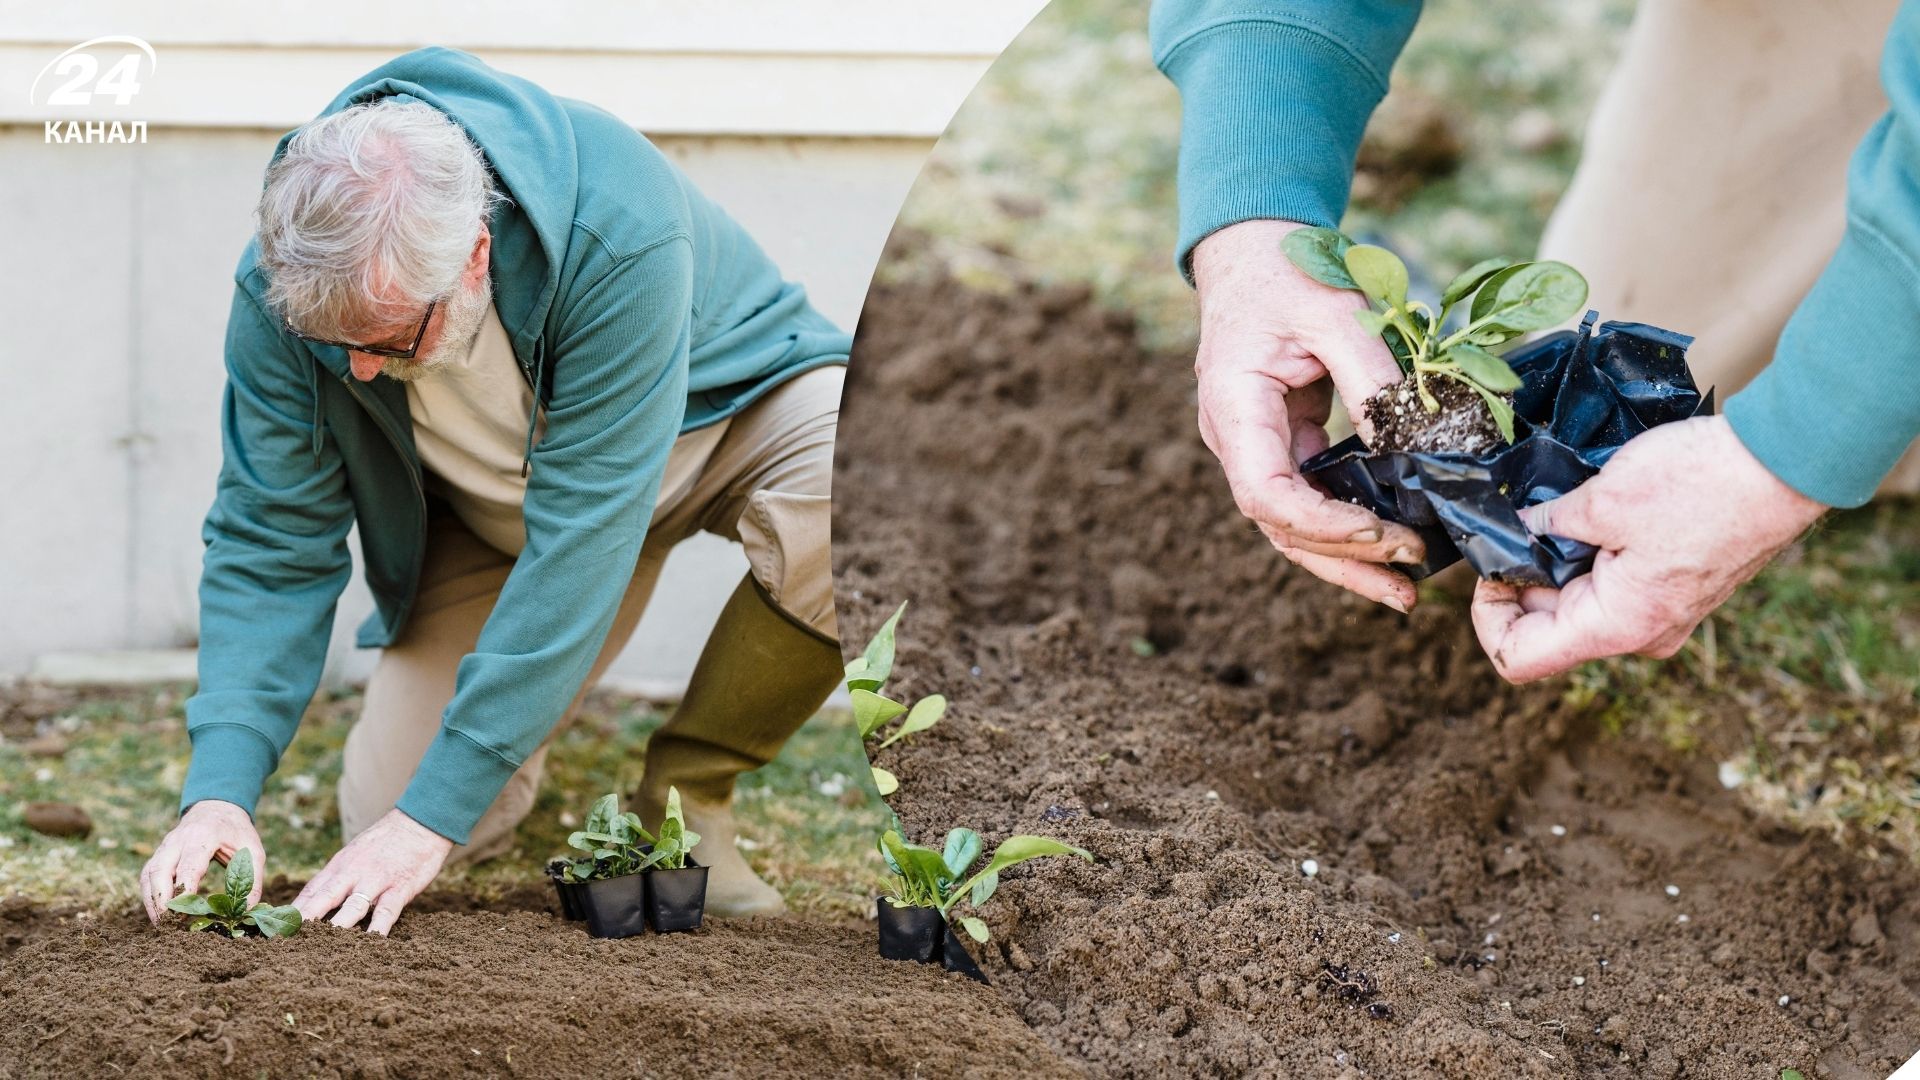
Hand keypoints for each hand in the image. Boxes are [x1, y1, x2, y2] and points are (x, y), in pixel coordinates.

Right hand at [141, 799, 264, 924]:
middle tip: (169, 925)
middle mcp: (178, 840)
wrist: (216, 808)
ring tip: (162, 926)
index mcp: (204, 836)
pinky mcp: (158, 855)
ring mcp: (164, 847)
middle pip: (160, 870)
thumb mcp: (253, 850)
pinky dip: (149, 897)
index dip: (184, 889)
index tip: (183, 912)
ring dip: (152, 901)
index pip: (189, 865)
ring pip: (149, 875)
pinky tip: (158, 915)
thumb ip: (252, 879)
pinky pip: (147, 877)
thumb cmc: (236, 832)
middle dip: (161, 899)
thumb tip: (246, 911)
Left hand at [293, 809, 452, 934]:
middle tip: (286, 942)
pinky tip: (370, 943)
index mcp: (339, 867)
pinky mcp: (400, 887)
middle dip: (303, 922)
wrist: (419, 823)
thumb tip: (311, 903)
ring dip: (336, 928)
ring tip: (321, 949)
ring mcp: (376, 881)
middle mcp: (353, 873)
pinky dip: (378, 928)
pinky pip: (387, 912)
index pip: (310, 893)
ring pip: (352, 908)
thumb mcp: (354, 854)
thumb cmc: (385, 842)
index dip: (291, 913)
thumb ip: (336, 879)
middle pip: (323, 900)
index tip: (273, 931)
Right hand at [1191, 219, 1426, 610]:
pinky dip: (1346, 527)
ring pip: (1291, 525)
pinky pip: (1308, 499)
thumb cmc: (1287, 273)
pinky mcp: (1281, 445)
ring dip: (1344, 560)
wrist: (1251, 256)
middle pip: (1279, 526)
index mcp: (1234, 407)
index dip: (1322, 525)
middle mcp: (1236, 440)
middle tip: (1409, 582)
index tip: (1384, 534)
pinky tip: (1387, 545)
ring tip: (1403, 590)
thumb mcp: (1336, 311)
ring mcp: (1255, 447)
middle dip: (1343, 560)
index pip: (1265, 493)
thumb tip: (1414, 445)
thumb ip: (1371, 376)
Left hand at [1471, 415, 1826, 681]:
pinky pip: (1612, 584)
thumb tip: (1512, 531)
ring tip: (1558, 510)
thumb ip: (1544, 526)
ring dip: (1557, 561)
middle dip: (1522, 579)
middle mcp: (1639, 634)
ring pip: (1579, 602)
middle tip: (1516, 524)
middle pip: (1546, 627)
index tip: (1488, 568)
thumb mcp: (1601, 501)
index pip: (1519, 659)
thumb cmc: (1701, 484)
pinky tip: (1591, 511)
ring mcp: (1660, 614)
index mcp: (1617, 627)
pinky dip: (1590, 553)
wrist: (1784, 463)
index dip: (1487, 617)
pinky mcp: (1674, 588)